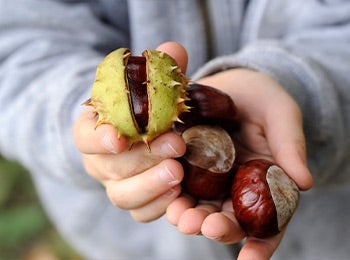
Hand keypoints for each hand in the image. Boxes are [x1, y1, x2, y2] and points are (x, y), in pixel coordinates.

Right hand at [72, 42, 188, 221]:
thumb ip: (159, 69)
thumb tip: (174, 50)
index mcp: (95, 130)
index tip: (119, 138)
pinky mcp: (136, 202)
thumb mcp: (149, 86)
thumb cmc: (144, 108)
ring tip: (180, 173)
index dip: (98, 139)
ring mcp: (116, 184)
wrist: (144, 134)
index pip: (84, 136)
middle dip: (142, 158)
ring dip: (151, 186)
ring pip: (122, 196)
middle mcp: (100, 162)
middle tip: (176, 146)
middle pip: (108, 168)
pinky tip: (180, 193)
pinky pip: (141, 213)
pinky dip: (159, 205)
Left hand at [166, 68, 312, 258]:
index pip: (269, 220)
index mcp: (266, 182)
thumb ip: (291, 145)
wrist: (233, 84)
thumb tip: (305, 182)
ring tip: (181, 217)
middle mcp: (236, 187)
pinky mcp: (186, 165)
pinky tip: (166, 198)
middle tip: (206, 226)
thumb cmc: (263, 99)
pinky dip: (172, 193)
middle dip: (218, 227)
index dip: (263, 243)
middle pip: (230, 218)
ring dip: (190, 216)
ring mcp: (210, 179)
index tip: (251, 259)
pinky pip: (178, 184)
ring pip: (201, 206)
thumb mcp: (281, 115)